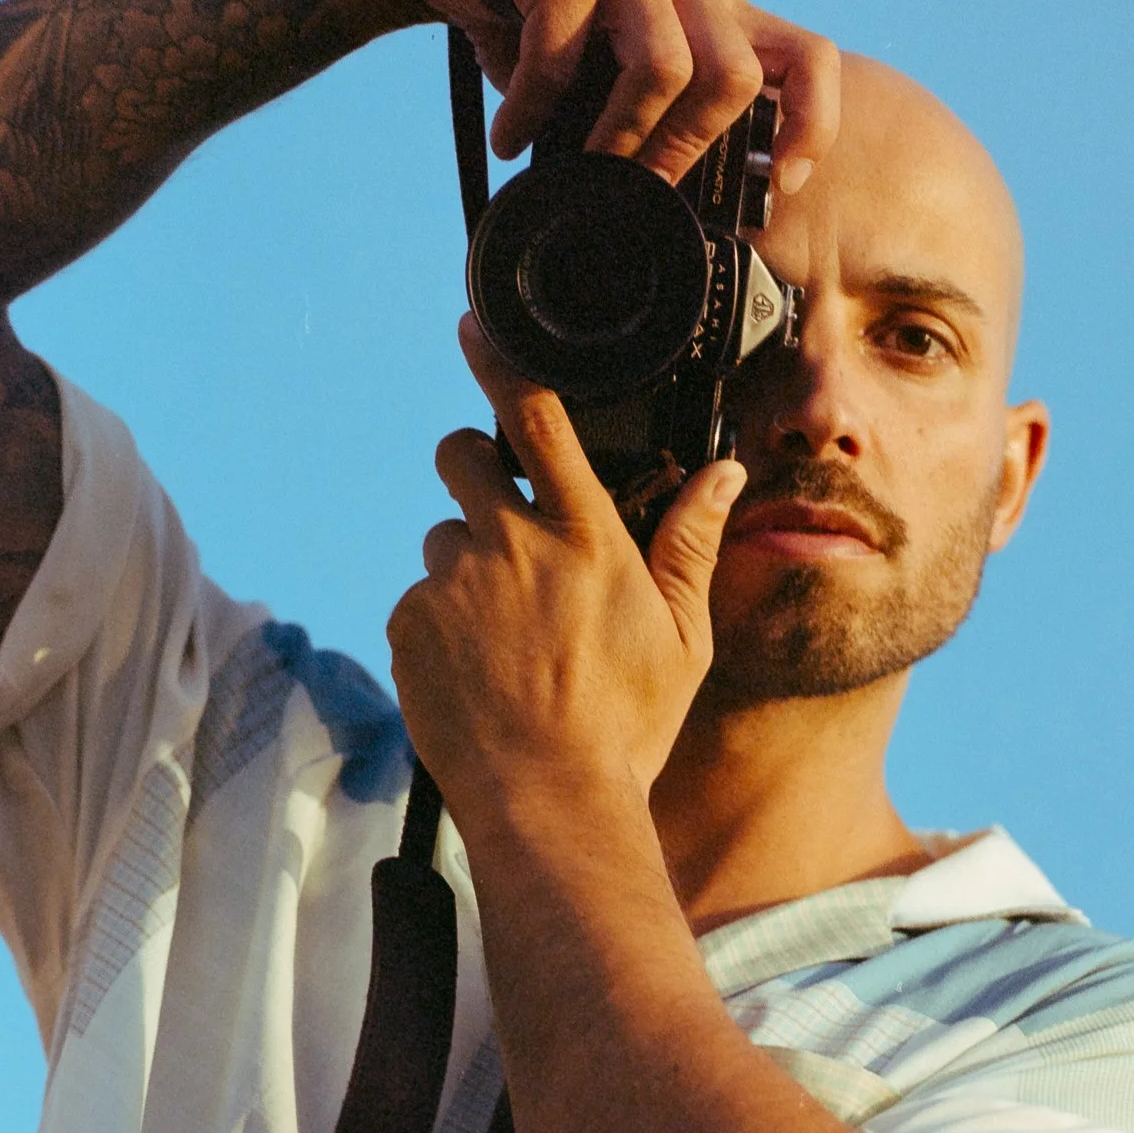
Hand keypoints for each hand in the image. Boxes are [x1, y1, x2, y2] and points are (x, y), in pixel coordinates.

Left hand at [386, 319, 747, 834]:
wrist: (548, 802)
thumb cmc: (626, 726)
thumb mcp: (682, 638)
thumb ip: (690, 545)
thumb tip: (724, 473)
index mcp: (584, 538)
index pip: (537, 422)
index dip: (500, 367)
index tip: (471, 330)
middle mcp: (510, 546)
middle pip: (460, 458)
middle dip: (471, 467)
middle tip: (498, 516)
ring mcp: (451, 586)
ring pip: (441, 540)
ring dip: (464, 566)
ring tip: (503, 634)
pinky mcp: (409, 628)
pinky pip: (419, 602)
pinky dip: (441, 624)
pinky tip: (478, 671)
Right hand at [404, 0, 839, 192]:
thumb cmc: (543, 24)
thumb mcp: (613, 75)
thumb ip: (648, 120)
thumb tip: (659, 206)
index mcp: (714, 14)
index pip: (806, 56)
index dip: (811, 121)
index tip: (782, 181)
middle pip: (736, 74)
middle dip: (689, 146)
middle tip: (645, 186)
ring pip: (664, 67)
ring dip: (619, 136)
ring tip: (583, 168)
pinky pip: (562, 56)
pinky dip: (531, 111)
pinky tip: (507, 139)